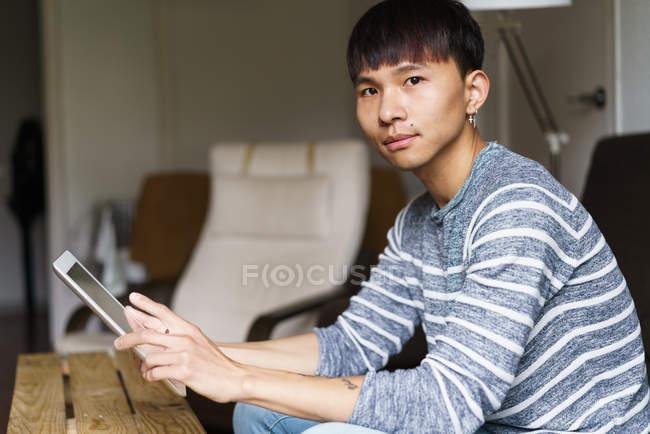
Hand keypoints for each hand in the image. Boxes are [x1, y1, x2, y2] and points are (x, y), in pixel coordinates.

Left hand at [114, 292, 247, 402]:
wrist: (234, 378)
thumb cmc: (216, 364)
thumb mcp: (199, 344)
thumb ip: (179, 340)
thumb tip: (156, 341)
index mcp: (189, 330)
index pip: (164, 312)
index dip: (146, 304)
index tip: (133, 298)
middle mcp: (186, 339)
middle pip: (147, 334)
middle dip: (128, 339)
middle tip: (118, 342)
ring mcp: (184, 354)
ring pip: (149, 357)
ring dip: (144, 367)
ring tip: (147, 371)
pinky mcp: (183, 371)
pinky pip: (155, 372)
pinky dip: (150, 377)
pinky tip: (153, 377)